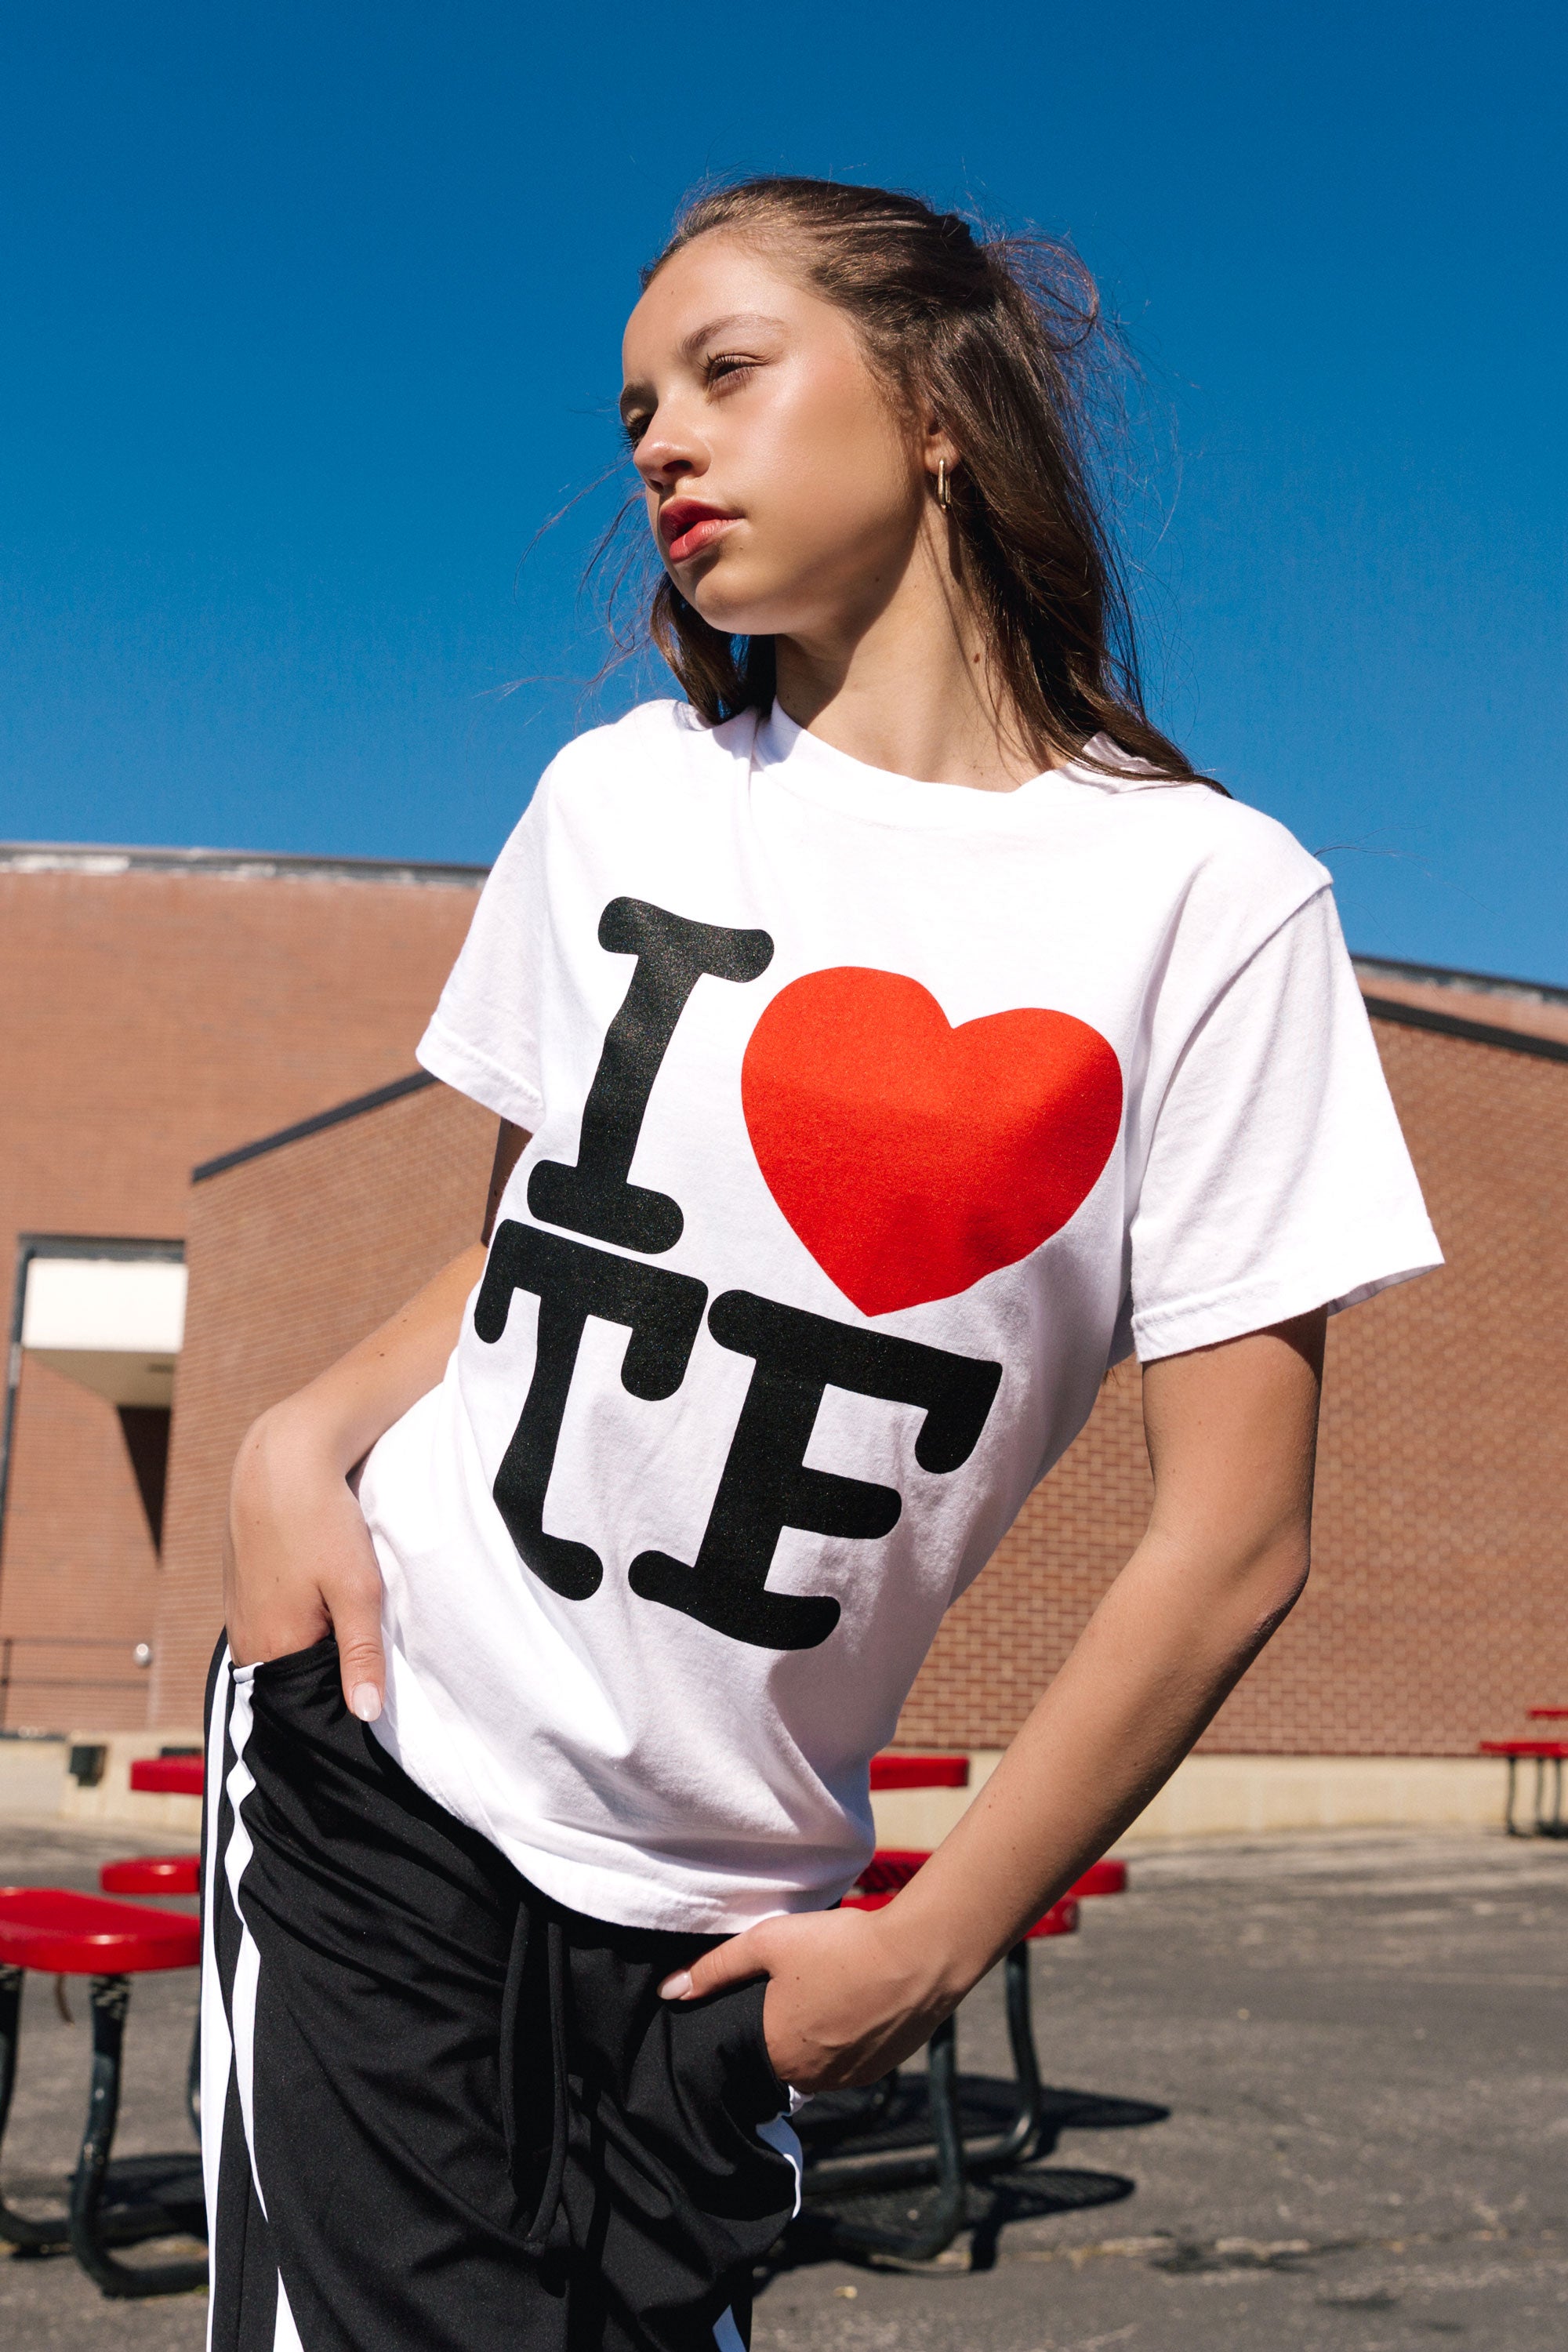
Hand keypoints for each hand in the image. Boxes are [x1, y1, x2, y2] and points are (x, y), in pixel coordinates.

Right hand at [224, 1400, 387, 1722]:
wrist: (281, 1463)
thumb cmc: (320, 1522)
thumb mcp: (357, 1589)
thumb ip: (362, 1655)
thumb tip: (367, 1714)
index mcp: (271, 1649)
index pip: (310, 1704)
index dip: (344, 1699)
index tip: (375, 1694)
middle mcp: (246, 1642)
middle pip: (295, 1682)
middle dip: (329, 1676)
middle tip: (364, 1653)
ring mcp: (238, 1618)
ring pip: (285, 1653)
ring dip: (315, 1647)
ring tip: (343, 1624)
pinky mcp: (241, 1595)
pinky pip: (274, 1628)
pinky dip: (300, 1625)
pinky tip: (320, 1603)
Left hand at [659, 1905, 963, 2093]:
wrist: (918, 1957)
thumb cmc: (840, 1946)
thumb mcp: (769, 1943)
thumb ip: (716, 1968)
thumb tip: (669, 1992)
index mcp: (776, 2053)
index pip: (742, 2058)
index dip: (745, 2030)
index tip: (752, 2006)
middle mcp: (810, 2078)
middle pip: (780, 2062)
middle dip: (779, 2034)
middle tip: (789, 1994)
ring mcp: (848, 2078)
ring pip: (815, 2065)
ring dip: (813, 2040)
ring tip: (822, 1995)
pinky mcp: (880, 2069)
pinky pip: (848, 2063)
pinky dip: (844, 2041)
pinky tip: (851, 2005)